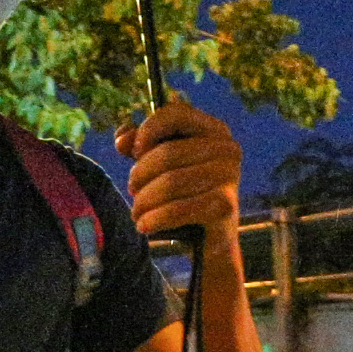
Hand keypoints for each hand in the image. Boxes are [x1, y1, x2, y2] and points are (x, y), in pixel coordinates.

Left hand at [114, 95, 242, 246]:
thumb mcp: (158, 164)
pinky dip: (155, 219)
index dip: (148, 129)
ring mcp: (229, 177)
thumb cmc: (182, 193)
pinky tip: (144, 226)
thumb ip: (139, 144)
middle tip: (132, 191)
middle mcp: (228, 149)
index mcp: (214, 130)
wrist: (208, 238)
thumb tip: (123, 139)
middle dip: (140, 174)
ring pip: (171, 182)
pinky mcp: (225, 206)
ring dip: (144, 200)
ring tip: (137, 212)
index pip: (176, 113)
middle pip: (168, 152)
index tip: (133, 152)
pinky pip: (178, 209)